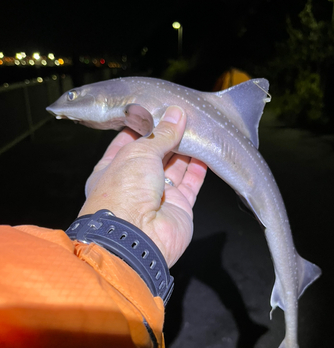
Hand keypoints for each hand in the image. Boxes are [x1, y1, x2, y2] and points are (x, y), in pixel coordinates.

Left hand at [79, 106, 206, 267]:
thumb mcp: (139, 152)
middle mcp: (135, 183)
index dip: (143, 127)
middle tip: (183, 115)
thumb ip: (161, 134)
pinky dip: (199, 169)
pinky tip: (206, 152)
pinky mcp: (179, 207)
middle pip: (155, 154)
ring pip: (175, 168)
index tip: (157, 109)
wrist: (136, 237)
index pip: (128, 142)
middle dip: (168, 136)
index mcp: (113, 168)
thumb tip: (176, 114)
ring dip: (186, 150)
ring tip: (198, 128)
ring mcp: (158, 197)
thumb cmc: (123, 192)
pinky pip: (191, 184)